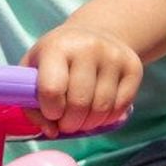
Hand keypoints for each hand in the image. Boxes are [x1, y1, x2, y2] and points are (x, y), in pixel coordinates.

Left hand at [24, 23, 142, 136]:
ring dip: (89, 124)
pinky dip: (108, 118)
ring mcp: (114, 56)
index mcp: (57, 47)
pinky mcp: (133, 66)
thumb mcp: (34, 71)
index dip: (50, 111)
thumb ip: (32, 104)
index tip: (51, 112)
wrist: (94, 34)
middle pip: (79, 103)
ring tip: (81, 118)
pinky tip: (98, 111)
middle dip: (70, 123)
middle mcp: (88, 47)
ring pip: (102, 108)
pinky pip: (121, 106)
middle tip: (66, 123)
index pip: (52, 89)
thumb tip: (51, 131)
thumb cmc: (57, 58)